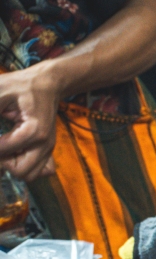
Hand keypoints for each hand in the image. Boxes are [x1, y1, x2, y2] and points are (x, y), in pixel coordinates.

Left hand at [0, 63, 62, 181]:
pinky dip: (27, 168)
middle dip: (2, 161)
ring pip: (30, 174)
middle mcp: (45, 144)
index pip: (4, 150)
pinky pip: (41, 171)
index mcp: (34, 130)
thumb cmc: (22, 86)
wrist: (47, 84)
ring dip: (13, 166)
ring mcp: (48, 149)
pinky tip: (17, 154)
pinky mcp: (48, 150)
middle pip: (20, 171)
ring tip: (4, 150)